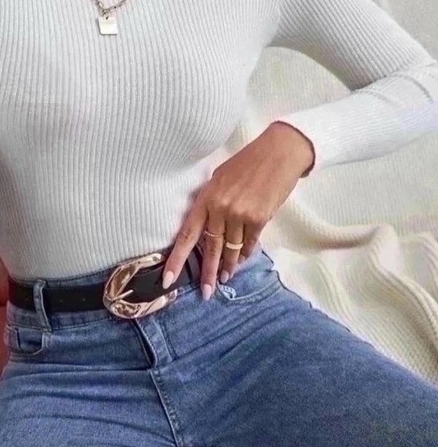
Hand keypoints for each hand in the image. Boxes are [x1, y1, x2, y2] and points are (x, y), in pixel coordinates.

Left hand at [162, 122, 314, 297]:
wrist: (279, 153)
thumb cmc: (247, 163)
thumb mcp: (220, 179)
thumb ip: (211, 203)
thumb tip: (207, 230)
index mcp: (206, 197)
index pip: (187, 234)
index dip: (176, 259)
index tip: (168, 279)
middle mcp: (221, 208)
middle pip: (210, 248)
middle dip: (208, 274)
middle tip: (206, 293)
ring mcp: (241, 214)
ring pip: (231, 249)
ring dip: (229, 266)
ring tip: (225, 278)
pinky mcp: (260, 219)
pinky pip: (249, 243)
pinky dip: (245, 253)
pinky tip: (241, 260)